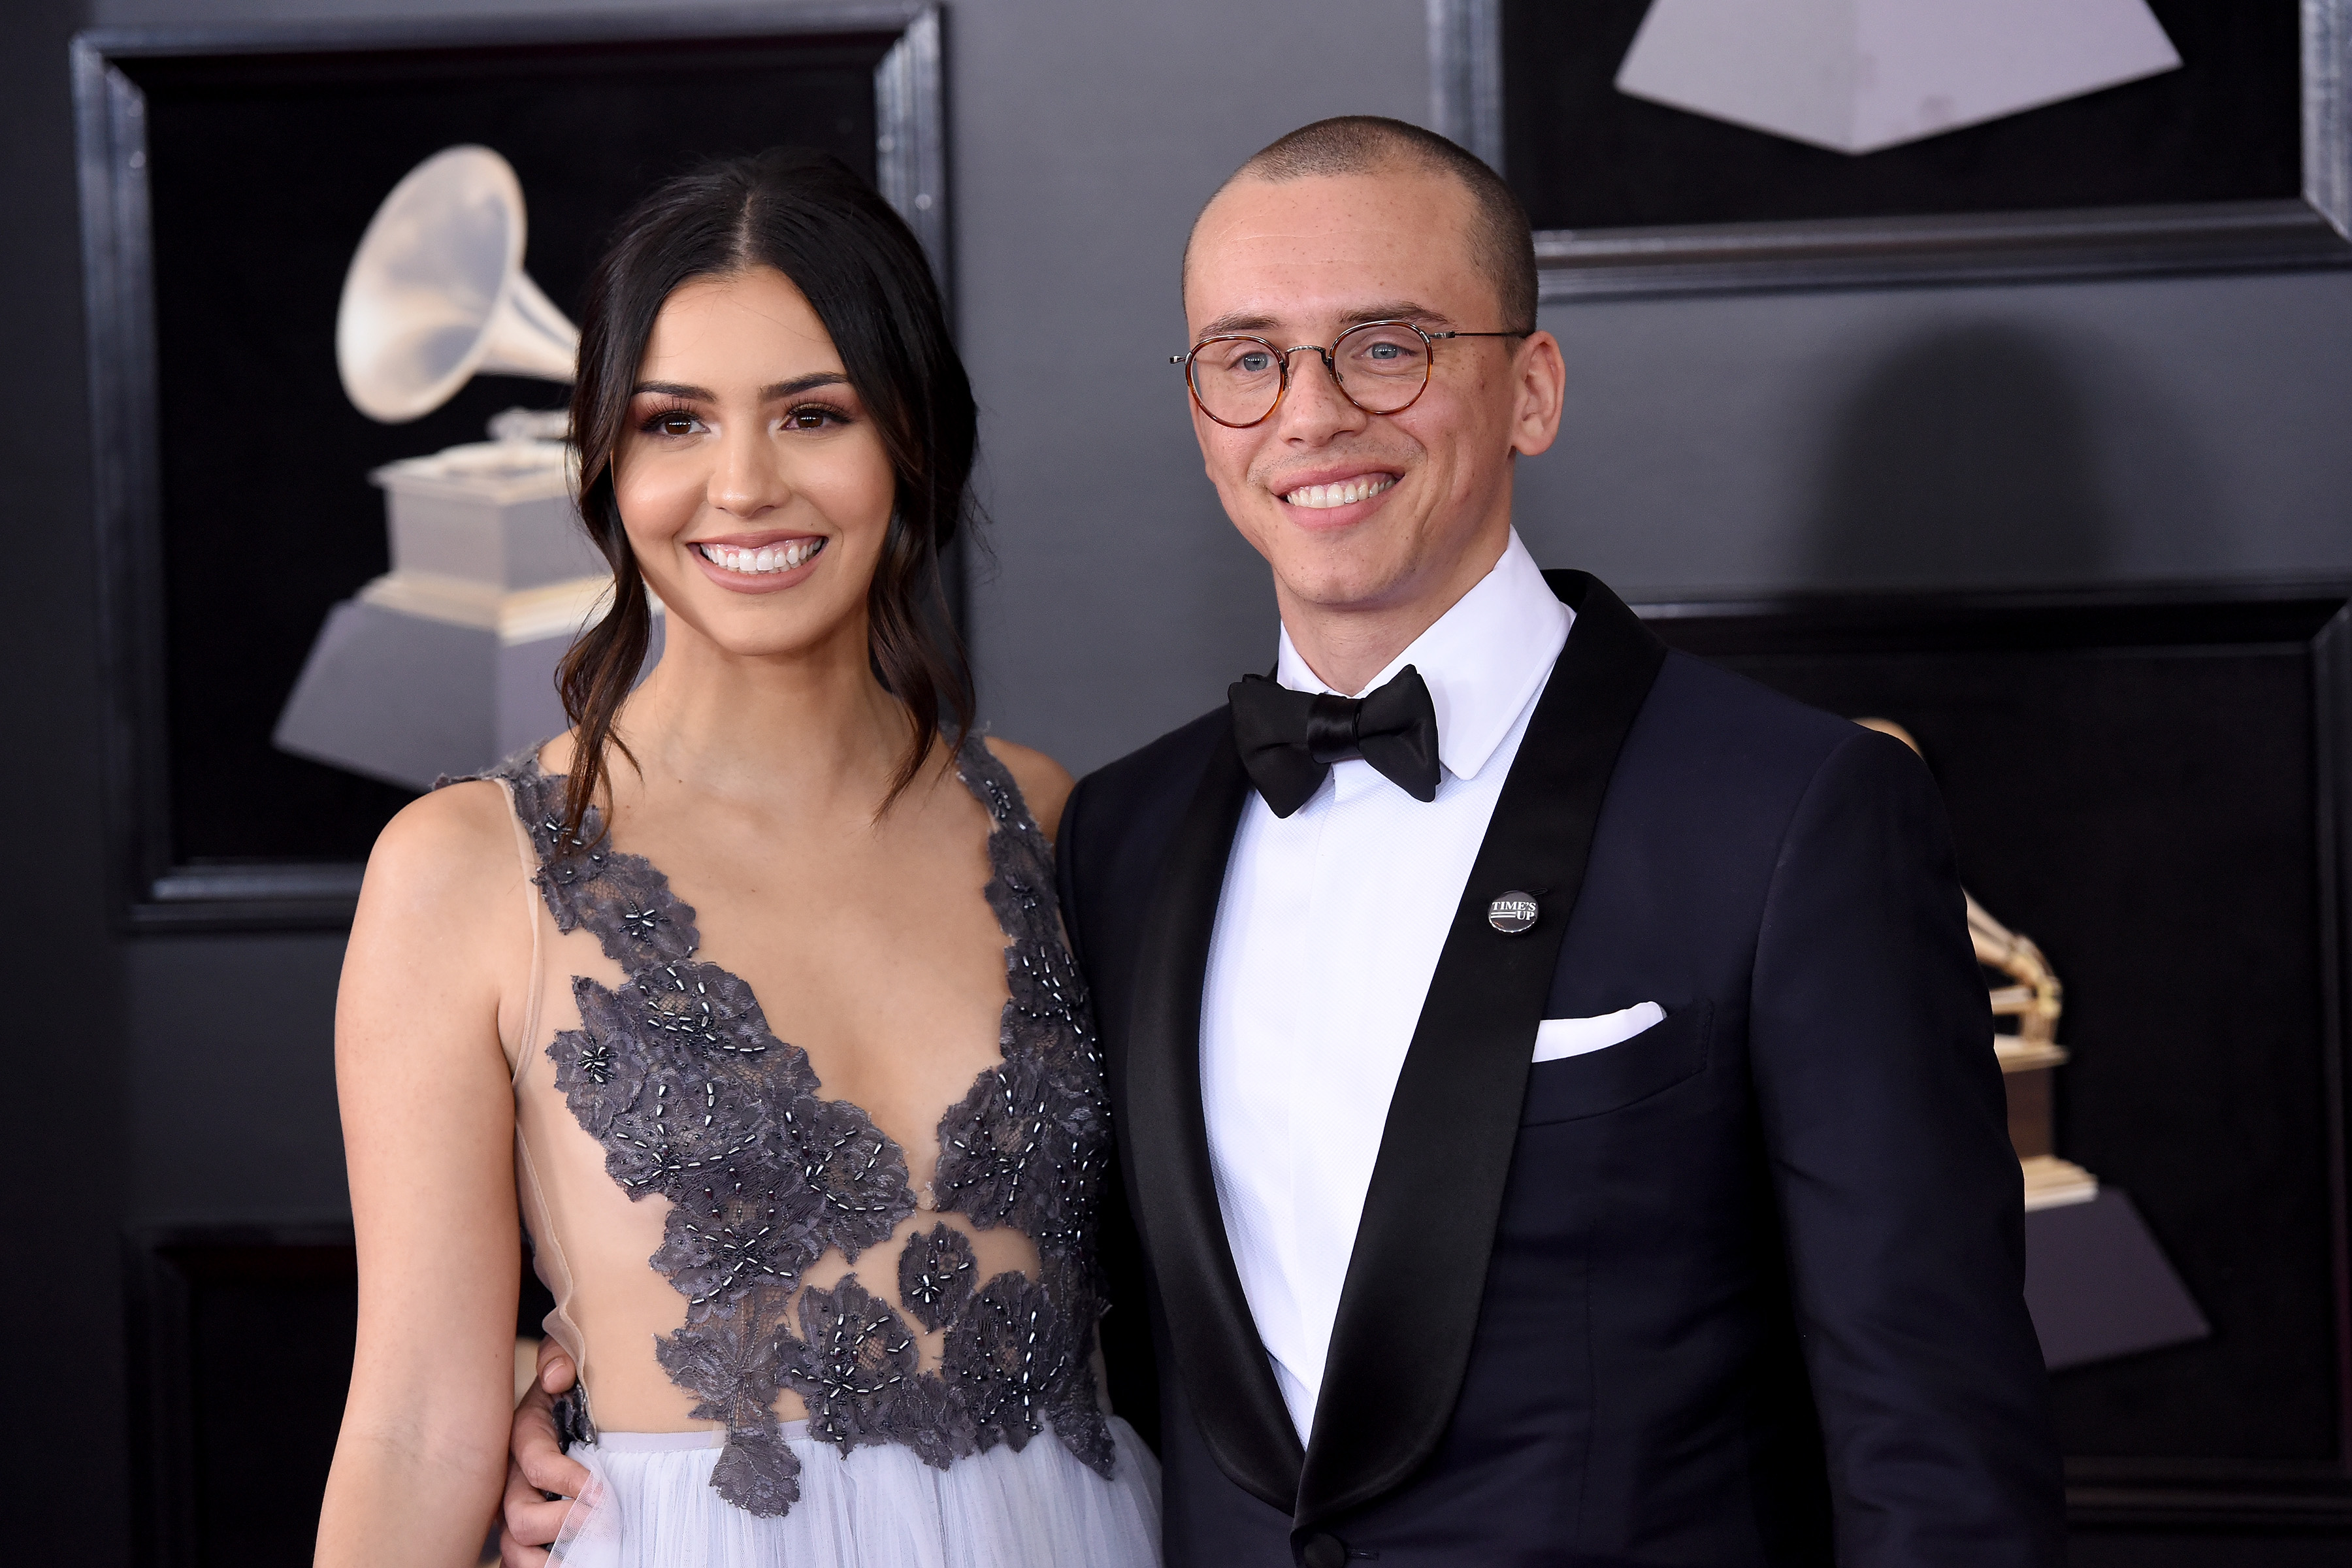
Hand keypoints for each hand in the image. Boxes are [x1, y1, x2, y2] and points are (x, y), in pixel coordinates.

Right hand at [499, 1343, 588, 1565]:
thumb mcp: (568, 1356)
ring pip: (514, 1548)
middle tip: (605, 1521)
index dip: (566, 1480)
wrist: (573, 1400)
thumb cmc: (574, 1383)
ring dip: (550, 1559)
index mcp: (524, 1435)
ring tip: (590, 1553)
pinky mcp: (526, 1529)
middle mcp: (512, 1477)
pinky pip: (520, 1559)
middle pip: (521, 1516)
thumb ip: (560, 1354)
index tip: (603, 1489)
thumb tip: (557, 1376)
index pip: (535, 1464)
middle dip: (564, 1523)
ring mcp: (516, 1506)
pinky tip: (574, 1562)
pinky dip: (544, 1566)